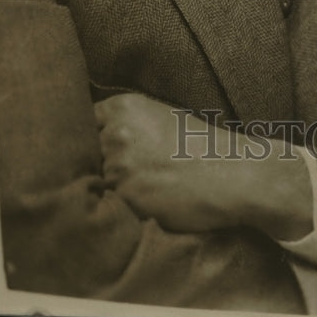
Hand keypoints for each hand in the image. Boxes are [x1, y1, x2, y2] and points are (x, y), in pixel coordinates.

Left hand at [95, 94, 242, 231]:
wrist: (233, 173)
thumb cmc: (204, 147)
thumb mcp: (162, 119)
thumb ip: (126, 125)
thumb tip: (97, 141)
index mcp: (124, 107)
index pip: (83, 121)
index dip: (90, 138)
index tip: (98, 150)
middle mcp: (115, 132)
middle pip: (84, 154)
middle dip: (98, 165)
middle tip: (127, 175)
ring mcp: (118, 165)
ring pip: (95, 182)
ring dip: (110, 189)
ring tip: (142, 190)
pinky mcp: (125, 197)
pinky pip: (109, 206)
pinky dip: (122, 208)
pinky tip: (146, 203)